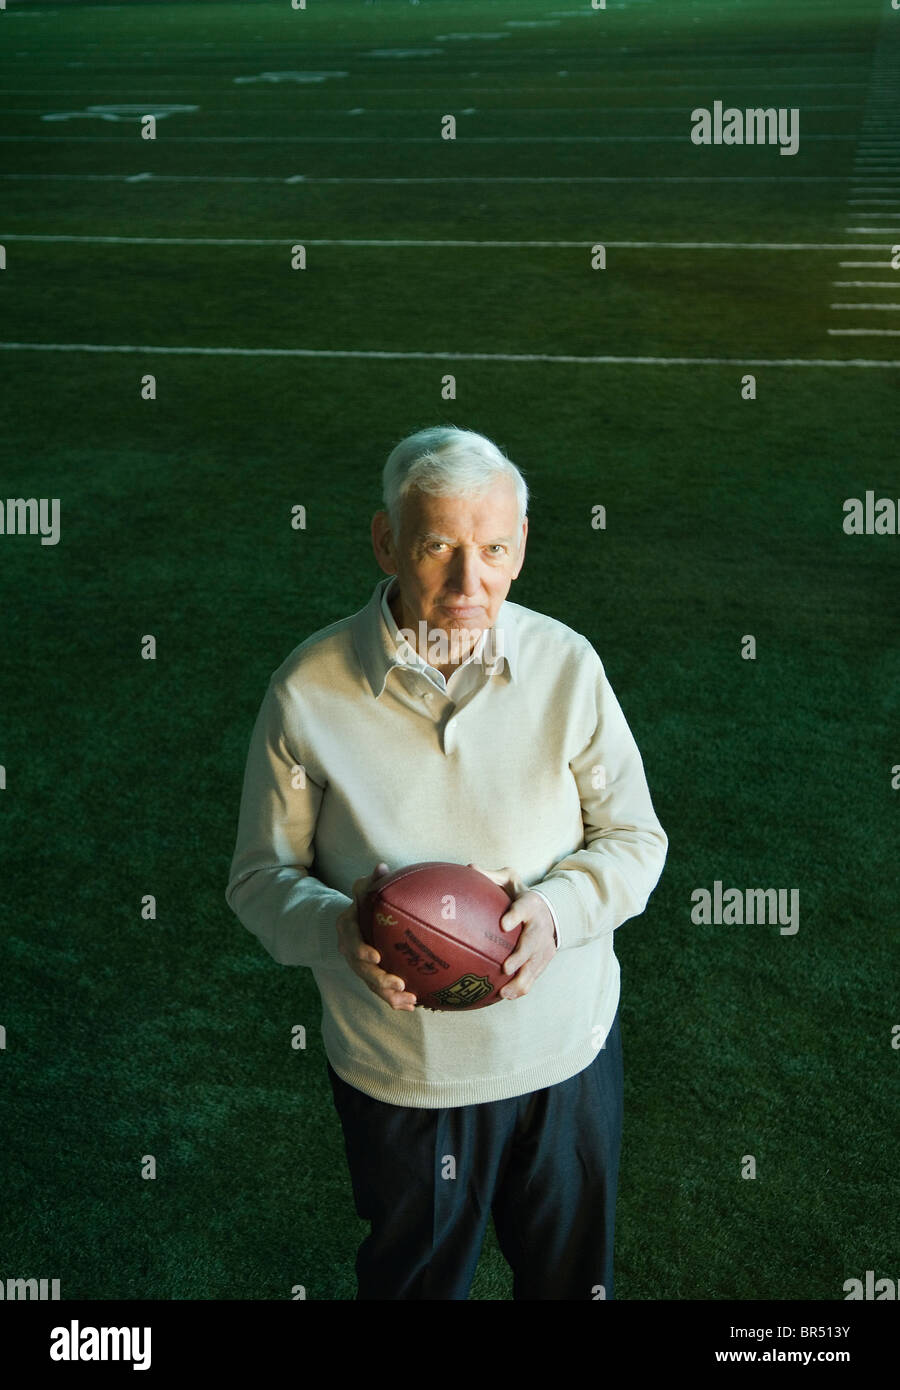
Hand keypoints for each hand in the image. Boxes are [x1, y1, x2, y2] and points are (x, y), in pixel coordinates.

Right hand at [336, 861, 417, 1010]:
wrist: (355, 920)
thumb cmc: (365, 902)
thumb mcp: (365, 889)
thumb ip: (372, 881)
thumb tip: (382, 866)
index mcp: (348, 929)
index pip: (351, 941)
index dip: (362, 951)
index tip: (377, 956)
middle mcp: (350, 950)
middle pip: (362, 969)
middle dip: (379, 979)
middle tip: (400, 983)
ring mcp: (359, 965)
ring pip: (371, 984)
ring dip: (389, 994)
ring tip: (410, 999)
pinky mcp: (371, 975)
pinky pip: (381, 991)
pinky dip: (395, 999)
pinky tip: (414, 1004)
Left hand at [467, 864, 557, 1000]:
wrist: (552, 912)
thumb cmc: (522, 896)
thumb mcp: (511, 881)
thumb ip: (491, 876)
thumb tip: (469, 869)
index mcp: (531, 905)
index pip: (524, 908)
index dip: (516, 915)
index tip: (504, 924)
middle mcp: (540, 927)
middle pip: (533, 943)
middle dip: (521, 957)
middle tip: (506, 967)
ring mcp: (545, 946)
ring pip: (535, 965)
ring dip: (522, 980)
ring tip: (506, 992)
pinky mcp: (544, 961)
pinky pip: (534, 976)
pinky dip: (522, 987)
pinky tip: (506, 996)